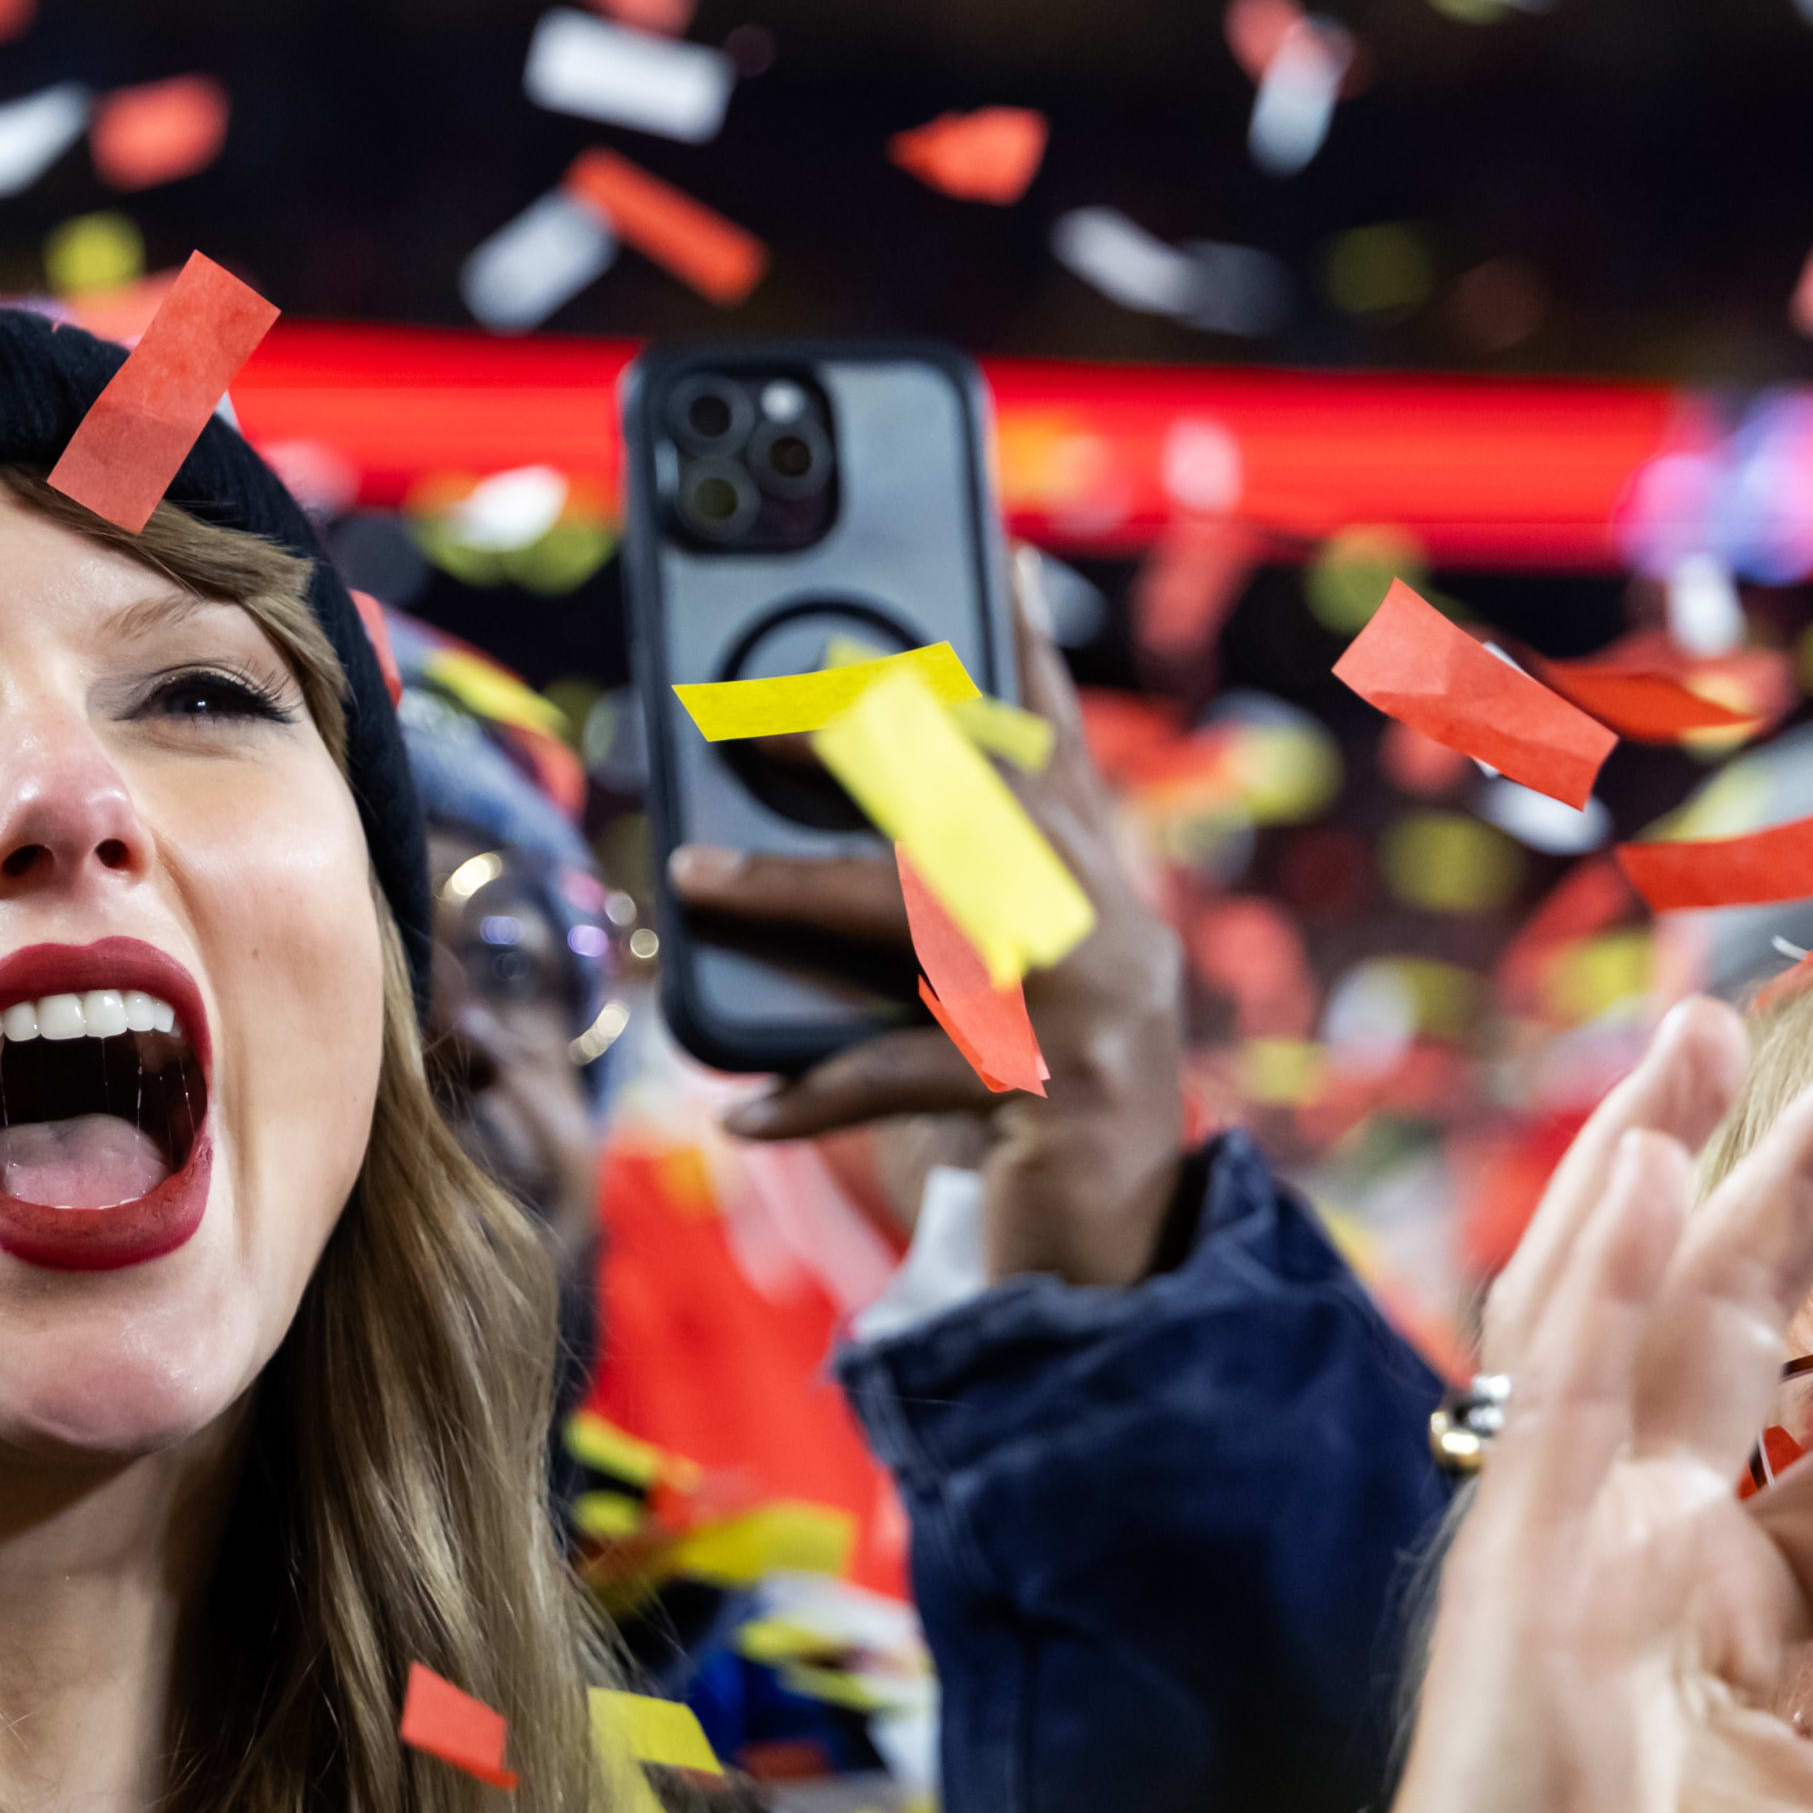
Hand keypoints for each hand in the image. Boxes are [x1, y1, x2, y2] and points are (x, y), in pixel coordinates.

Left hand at [662, 548, 1186, 1285]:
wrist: (1120, 1256)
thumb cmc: (1022, 1108)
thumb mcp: (983, 992)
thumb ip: (923, 915)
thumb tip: (762, 852)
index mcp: (1094, 888)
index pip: (1053, 747)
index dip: (1022, 651)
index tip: (988, 556)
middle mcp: (1105, 926)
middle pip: (975, 800)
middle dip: (863, 742)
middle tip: (754, 711)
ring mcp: (1090, 1007)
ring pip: (923, 917)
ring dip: (794, 891)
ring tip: (692, 876)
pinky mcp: (1052, 1093)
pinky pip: (907, 1074)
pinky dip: (816, 1091)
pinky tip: (743, 1111)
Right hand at [1382, 1000, 1812, 1812]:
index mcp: (1718, 1610)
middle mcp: (1636, 1544)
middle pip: (1722, 1330)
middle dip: (1794, 1190)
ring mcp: (1566, 1534)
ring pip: (1613, 1311)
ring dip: (1657, 1164)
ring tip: (1708, 1034)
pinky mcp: (1522, 1550)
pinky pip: (1557, 1383)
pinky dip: (1591, 1266)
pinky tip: (1635, 1164)